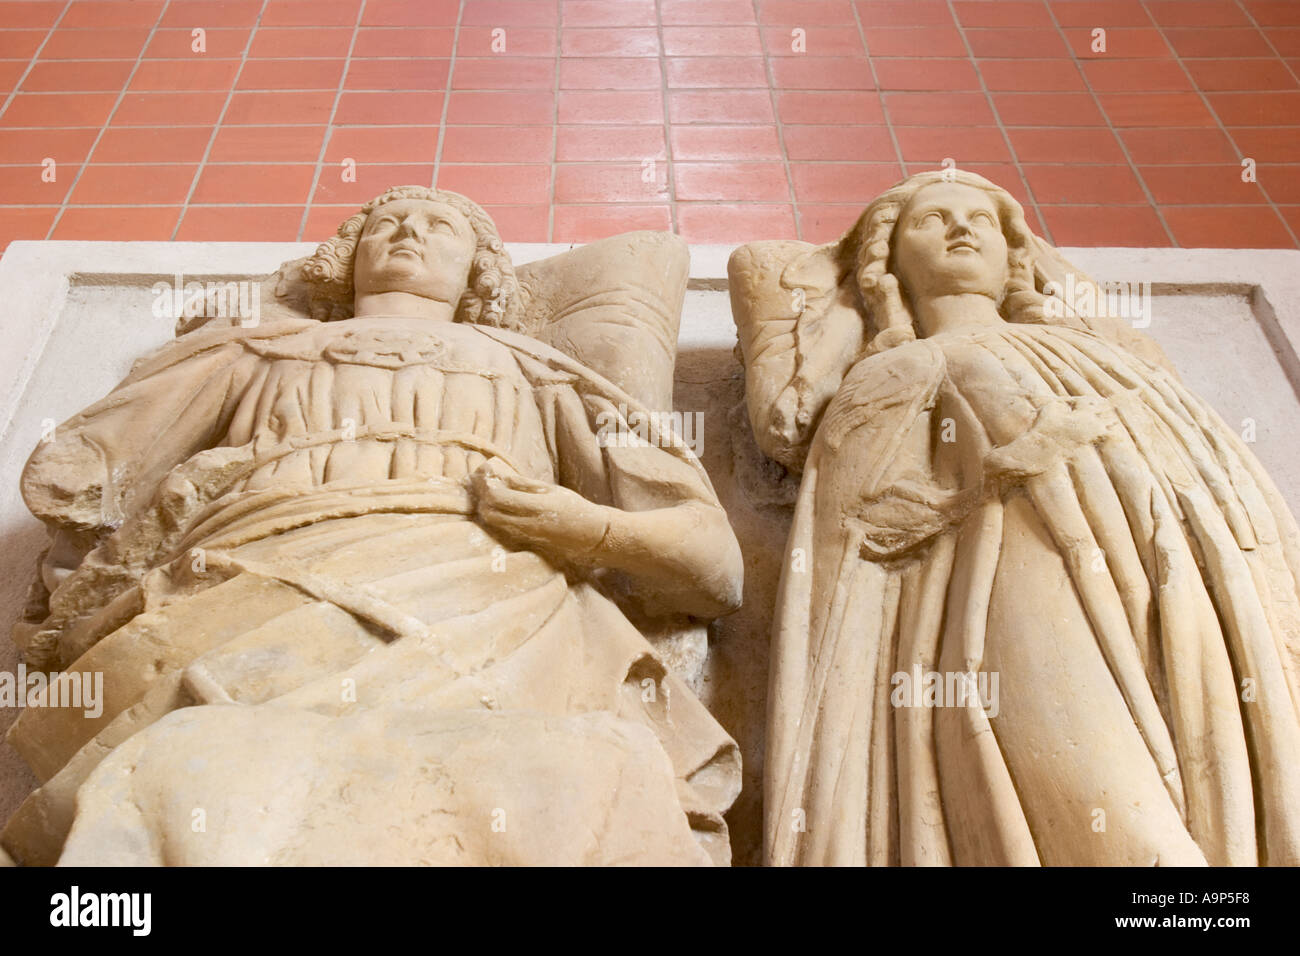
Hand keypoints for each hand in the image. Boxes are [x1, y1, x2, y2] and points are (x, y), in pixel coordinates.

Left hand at [468, 459, 608, 561]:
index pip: (500, 498)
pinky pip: (504, 531)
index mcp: (538, 506)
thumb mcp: (552, 490)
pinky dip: (497, 519)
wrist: (590, 534)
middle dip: (482, 500)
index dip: (487, 488)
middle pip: (491, 514)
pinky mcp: (527, 542)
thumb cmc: (573, 507)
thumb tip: (502, 477)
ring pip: (495, 524)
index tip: (484, 477)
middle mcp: (530, 523)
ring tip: (489, 496)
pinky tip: (499, 509)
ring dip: (487, 510)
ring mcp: (527, 535)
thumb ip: (526, 485)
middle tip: (482, 487)